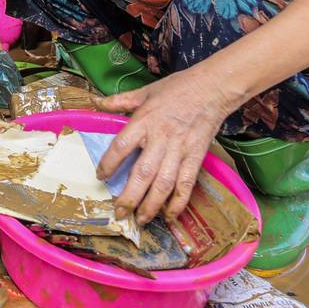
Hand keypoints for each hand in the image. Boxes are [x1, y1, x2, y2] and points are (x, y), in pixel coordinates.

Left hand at [92, 68, 236, 223]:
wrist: (213, 88)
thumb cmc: (178, 88)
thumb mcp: (144, 91)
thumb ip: (119, 101)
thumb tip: (95, 101)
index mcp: (144, 121)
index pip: (121, 147)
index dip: (109, 164)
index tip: (101, 176)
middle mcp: (160, 138)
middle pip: (142, 173)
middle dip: (130, 197)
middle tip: (119, 213)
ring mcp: (180, 149)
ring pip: (164, 183)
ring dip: (152, 205)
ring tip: (141, 219)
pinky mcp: (196, 157)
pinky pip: (186, 184)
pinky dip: (178, 202)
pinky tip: (170, 215)